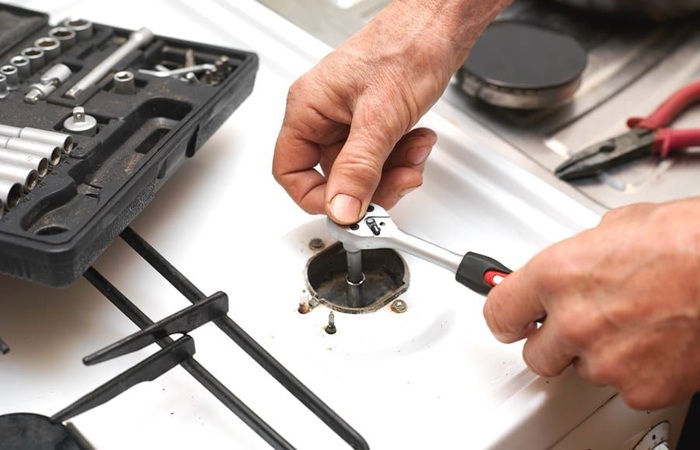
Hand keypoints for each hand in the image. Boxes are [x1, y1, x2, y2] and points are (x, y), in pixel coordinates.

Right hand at [273, 0, 508, 223]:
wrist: (440, 24)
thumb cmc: (406, 45)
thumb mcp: (381, 115)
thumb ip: (359, 167)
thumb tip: (342, 208)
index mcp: (308, 108)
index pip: (291, 171)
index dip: (317, 197)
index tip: (348, 209)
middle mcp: (324, 115)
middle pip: (333, 176)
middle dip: (369, 185)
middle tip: (396, 182)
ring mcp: (349, 118)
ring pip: (361, 170)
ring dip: (392, 171)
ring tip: (414, 153)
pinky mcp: (373, 120)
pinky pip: (380, 157)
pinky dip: (401, 157)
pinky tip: (417, 141)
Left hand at [484, 197, 699, 409]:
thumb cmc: (688, 242)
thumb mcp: (617, 227)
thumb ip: (579, 255)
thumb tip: (573, 264)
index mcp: (556, 275)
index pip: (498, 312)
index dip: (507, 316)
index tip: (512, 319)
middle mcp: (574, 321)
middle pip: (534, 353)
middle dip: (552, 340)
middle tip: (579, 323)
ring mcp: (605, 360)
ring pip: (580, 370)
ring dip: (596, 354)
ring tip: (633, 324)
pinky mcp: (640, 389)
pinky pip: (621, 387)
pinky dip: (635, 370)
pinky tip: (655, 342)